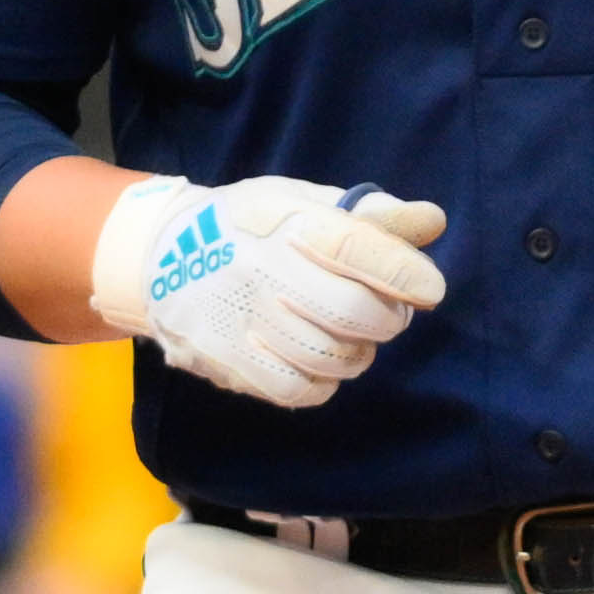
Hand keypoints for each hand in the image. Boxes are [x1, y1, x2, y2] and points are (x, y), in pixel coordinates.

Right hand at [91, 174, 444, 407]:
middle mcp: (260, 268)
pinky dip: (321, 382)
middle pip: (353, 312)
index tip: (430, 290)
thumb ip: (370, 217)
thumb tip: (432, 221)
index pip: (352, 245)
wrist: (160, 256)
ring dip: (356, 352)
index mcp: (285, 220)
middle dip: (387, 319)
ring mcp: (240, 317)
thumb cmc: (252, 228)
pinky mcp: (226, 359)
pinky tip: (316, 362)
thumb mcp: (303, 202)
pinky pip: (298, 390)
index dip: (400, 271)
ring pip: (332, 357)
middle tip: (385, 313)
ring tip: (346, 335)